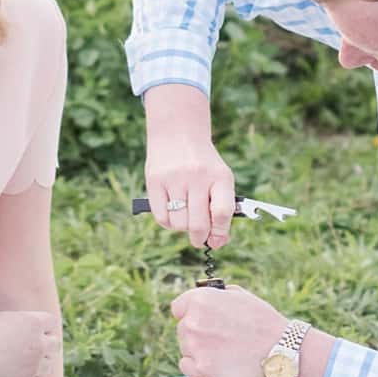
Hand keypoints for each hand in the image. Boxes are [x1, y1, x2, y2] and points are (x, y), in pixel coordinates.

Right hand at [0, 307, 62, 376]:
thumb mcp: (0, 318)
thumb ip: (21, 323)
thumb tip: (34, 330)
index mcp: (32, 323)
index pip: (52, 323)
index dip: (42, 325)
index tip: (31, 329)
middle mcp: (37, 344)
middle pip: (55, 344)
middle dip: (45, 343)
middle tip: (29, 345)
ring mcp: (33, 366)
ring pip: (48, 364)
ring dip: (39, 361)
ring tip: (19, 359)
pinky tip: (16, 372)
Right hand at [142, 94, 236, 250]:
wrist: (178, 132)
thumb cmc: (203, 165)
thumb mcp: (219, 179)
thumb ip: (222, 209)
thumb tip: (216, 243)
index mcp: (220, 176)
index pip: (222, 213)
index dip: (220, 232)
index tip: (216, 239)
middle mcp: (197, 176)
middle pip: (198, 224)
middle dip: (199, 238)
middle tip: (198, 238)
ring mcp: (175, 178)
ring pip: (179, 224)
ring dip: (183, 229)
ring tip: (184, 218)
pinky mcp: (155, 180)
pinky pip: (161, 218)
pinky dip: (168, 223)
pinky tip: (172, 213)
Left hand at [171, 279, 285, 376]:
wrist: (280, 349)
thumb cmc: (264, 322)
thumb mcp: (241, 295)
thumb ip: (216, 296)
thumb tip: (206, 298)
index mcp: (200, 300)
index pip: (178, 308)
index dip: (190, 313)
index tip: (200, 320)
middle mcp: (192, 321)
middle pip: (182, 329)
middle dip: (197, 332)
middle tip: (220, 337)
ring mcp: (195, 346)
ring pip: (185, 347)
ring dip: (199, 349)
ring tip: (224, 350)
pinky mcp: (201, 368)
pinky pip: (186, 366)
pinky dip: (197, 366)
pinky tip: (216, 362)